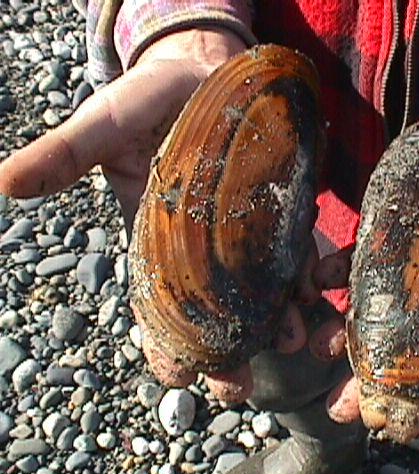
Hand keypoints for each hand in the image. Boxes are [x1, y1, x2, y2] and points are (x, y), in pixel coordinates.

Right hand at [0, 28, 310, 401]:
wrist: (200, 71)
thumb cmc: (146, 101)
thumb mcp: (103, 127)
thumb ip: (67, 155)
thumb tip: (5, 181)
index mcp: (155, 243)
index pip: (157, 307)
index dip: (163, 344)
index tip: (175, 376)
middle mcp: (204, 250)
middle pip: (216, 313)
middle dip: (228, 353)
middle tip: (237, 389)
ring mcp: (246, 235)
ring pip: (264, 291)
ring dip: (280, 321)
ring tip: (296, 341)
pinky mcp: (280, 212)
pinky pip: (297, 250)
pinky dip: (309, 275)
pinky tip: (319, 293)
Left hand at [324, 119, 418, 432]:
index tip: (413, 432)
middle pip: (415, 344)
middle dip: (382, 380)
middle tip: (345, 410)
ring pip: (383, 305)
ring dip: (350, 332)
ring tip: (318, 354)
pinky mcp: (403, 223)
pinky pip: (368, 254)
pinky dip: (343, 271)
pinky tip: (318, 284)